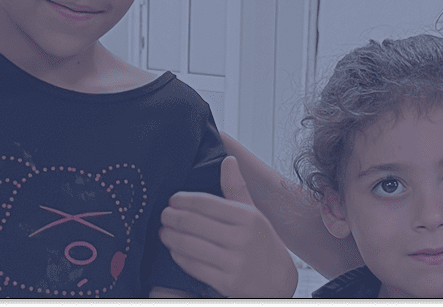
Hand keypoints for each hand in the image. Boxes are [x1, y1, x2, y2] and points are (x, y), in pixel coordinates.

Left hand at [160, 156, 297, 296]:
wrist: (279, 281)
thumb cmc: (262, 243)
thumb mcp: (253, 214)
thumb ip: (236, 188)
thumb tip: (228, 159)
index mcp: (248, 217)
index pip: (205, 202)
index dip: (183, 199)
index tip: (172, 199)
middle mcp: (242, 238)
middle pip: (193, 223)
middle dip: (171, 217)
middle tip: (163, 215)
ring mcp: (235, 262)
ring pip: (189, 245)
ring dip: (170, 237)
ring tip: (163, 232)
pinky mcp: (227, 283)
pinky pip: (194, 266)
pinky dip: (179, 256)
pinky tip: (174, 250)